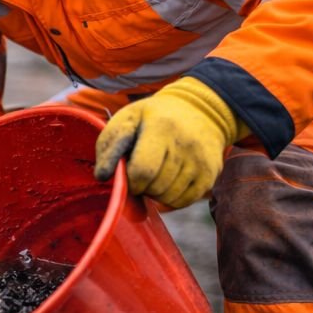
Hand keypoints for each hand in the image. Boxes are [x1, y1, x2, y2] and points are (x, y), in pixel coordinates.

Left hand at [94, 77, 242, 208]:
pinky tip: (168, 180)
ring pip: (167, 197)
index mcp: (162, 128)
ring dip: (154, 192)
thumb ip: (110, 146)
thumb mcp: (127, 119)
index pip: (142, 171)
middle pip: (153, 187)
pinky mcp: (210, 174)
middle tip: (141, 170)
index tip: (128, 172)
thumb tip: (103, 177)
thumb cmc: (152, 118)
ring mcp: (201, 161)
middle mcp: (185, 145)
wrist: (200, 110)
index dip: (129, 179)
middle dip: (140, 185)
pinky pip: (182, 201)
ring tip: (155, 173)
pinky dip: (169, 198)